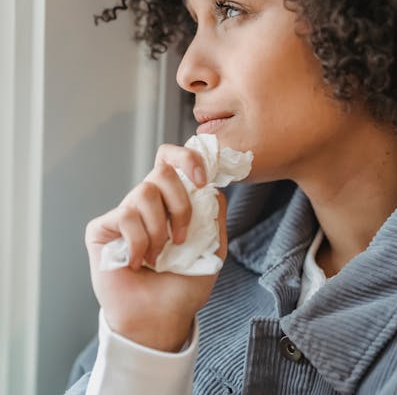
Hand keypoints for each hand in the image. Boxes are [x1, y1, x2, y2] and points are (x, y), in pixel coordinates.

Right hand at [85, 143, 226, 350]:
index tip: (202, 181)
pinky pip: (125, 217)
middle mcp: (146, 202)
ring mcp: (123, 213)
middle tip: (180, 238)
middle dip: (179, 204)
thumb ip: (214, 213)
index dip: (187, 158)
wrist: (160, 318)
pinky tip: (138, 263)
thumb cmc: (183, 285)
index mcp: (170, 200)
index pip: (172, 158)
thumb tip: (212, 186)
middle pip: (162, 170)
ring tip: (158, 257)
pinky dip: (139, 243)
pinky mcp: (101, 228)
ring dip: (159, 230)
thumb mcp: (213, 247)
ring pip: (144, 193)